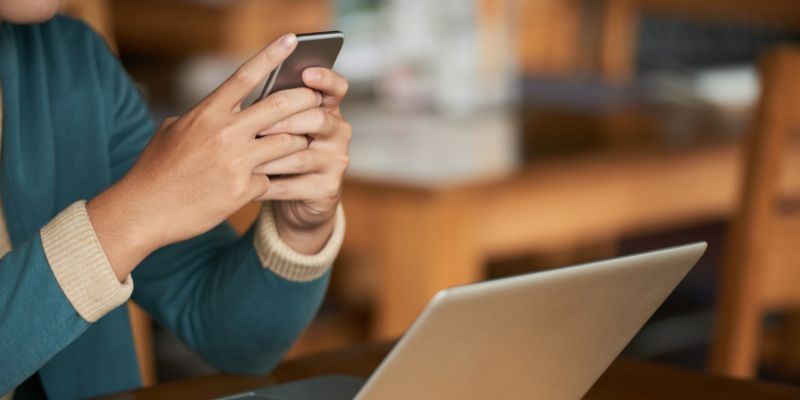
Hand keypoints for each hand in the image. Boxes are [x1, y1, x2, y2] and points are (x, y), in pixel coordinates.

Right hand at [88, 34, 322, 279]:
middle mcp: (224, 132)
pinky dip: (272, 180)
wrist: (144, 211)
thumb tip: (223, 107)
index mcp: (207, 113)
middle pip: (280, 106)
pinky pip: (273, 179)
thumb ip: (203, 116)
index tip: (292, 40)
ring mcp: (236, 161)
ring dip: (298, 142)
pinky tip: (267, 184)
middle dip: (306, 100)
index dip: (272, 55)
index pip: (245, 76)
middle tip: (319, 99)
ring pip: (288, 142)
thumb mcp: (174, 131)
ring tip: (301, 143)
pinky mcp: (244, 190)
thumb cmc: (156, 170)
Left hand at [254, 67, 350, 253]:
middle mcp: (338, 132)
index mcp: (328, 110)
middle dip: (285, 121)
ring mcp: (335, 161)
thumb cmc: (281, 153)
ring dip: (269, 157)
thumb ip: (275, 107)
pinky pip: (293, 185)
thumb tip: (251, 84)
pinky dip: (266, 184)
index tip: (307, 73)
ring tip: (243, 158)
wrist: (296, 199)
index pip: (336, 88)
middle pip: (318, 119)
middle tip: (258, 126)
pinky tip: (248, 183)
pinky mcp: (327, 189)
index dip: (325, 79)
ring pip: (301, 156)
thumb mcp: (282, 126)